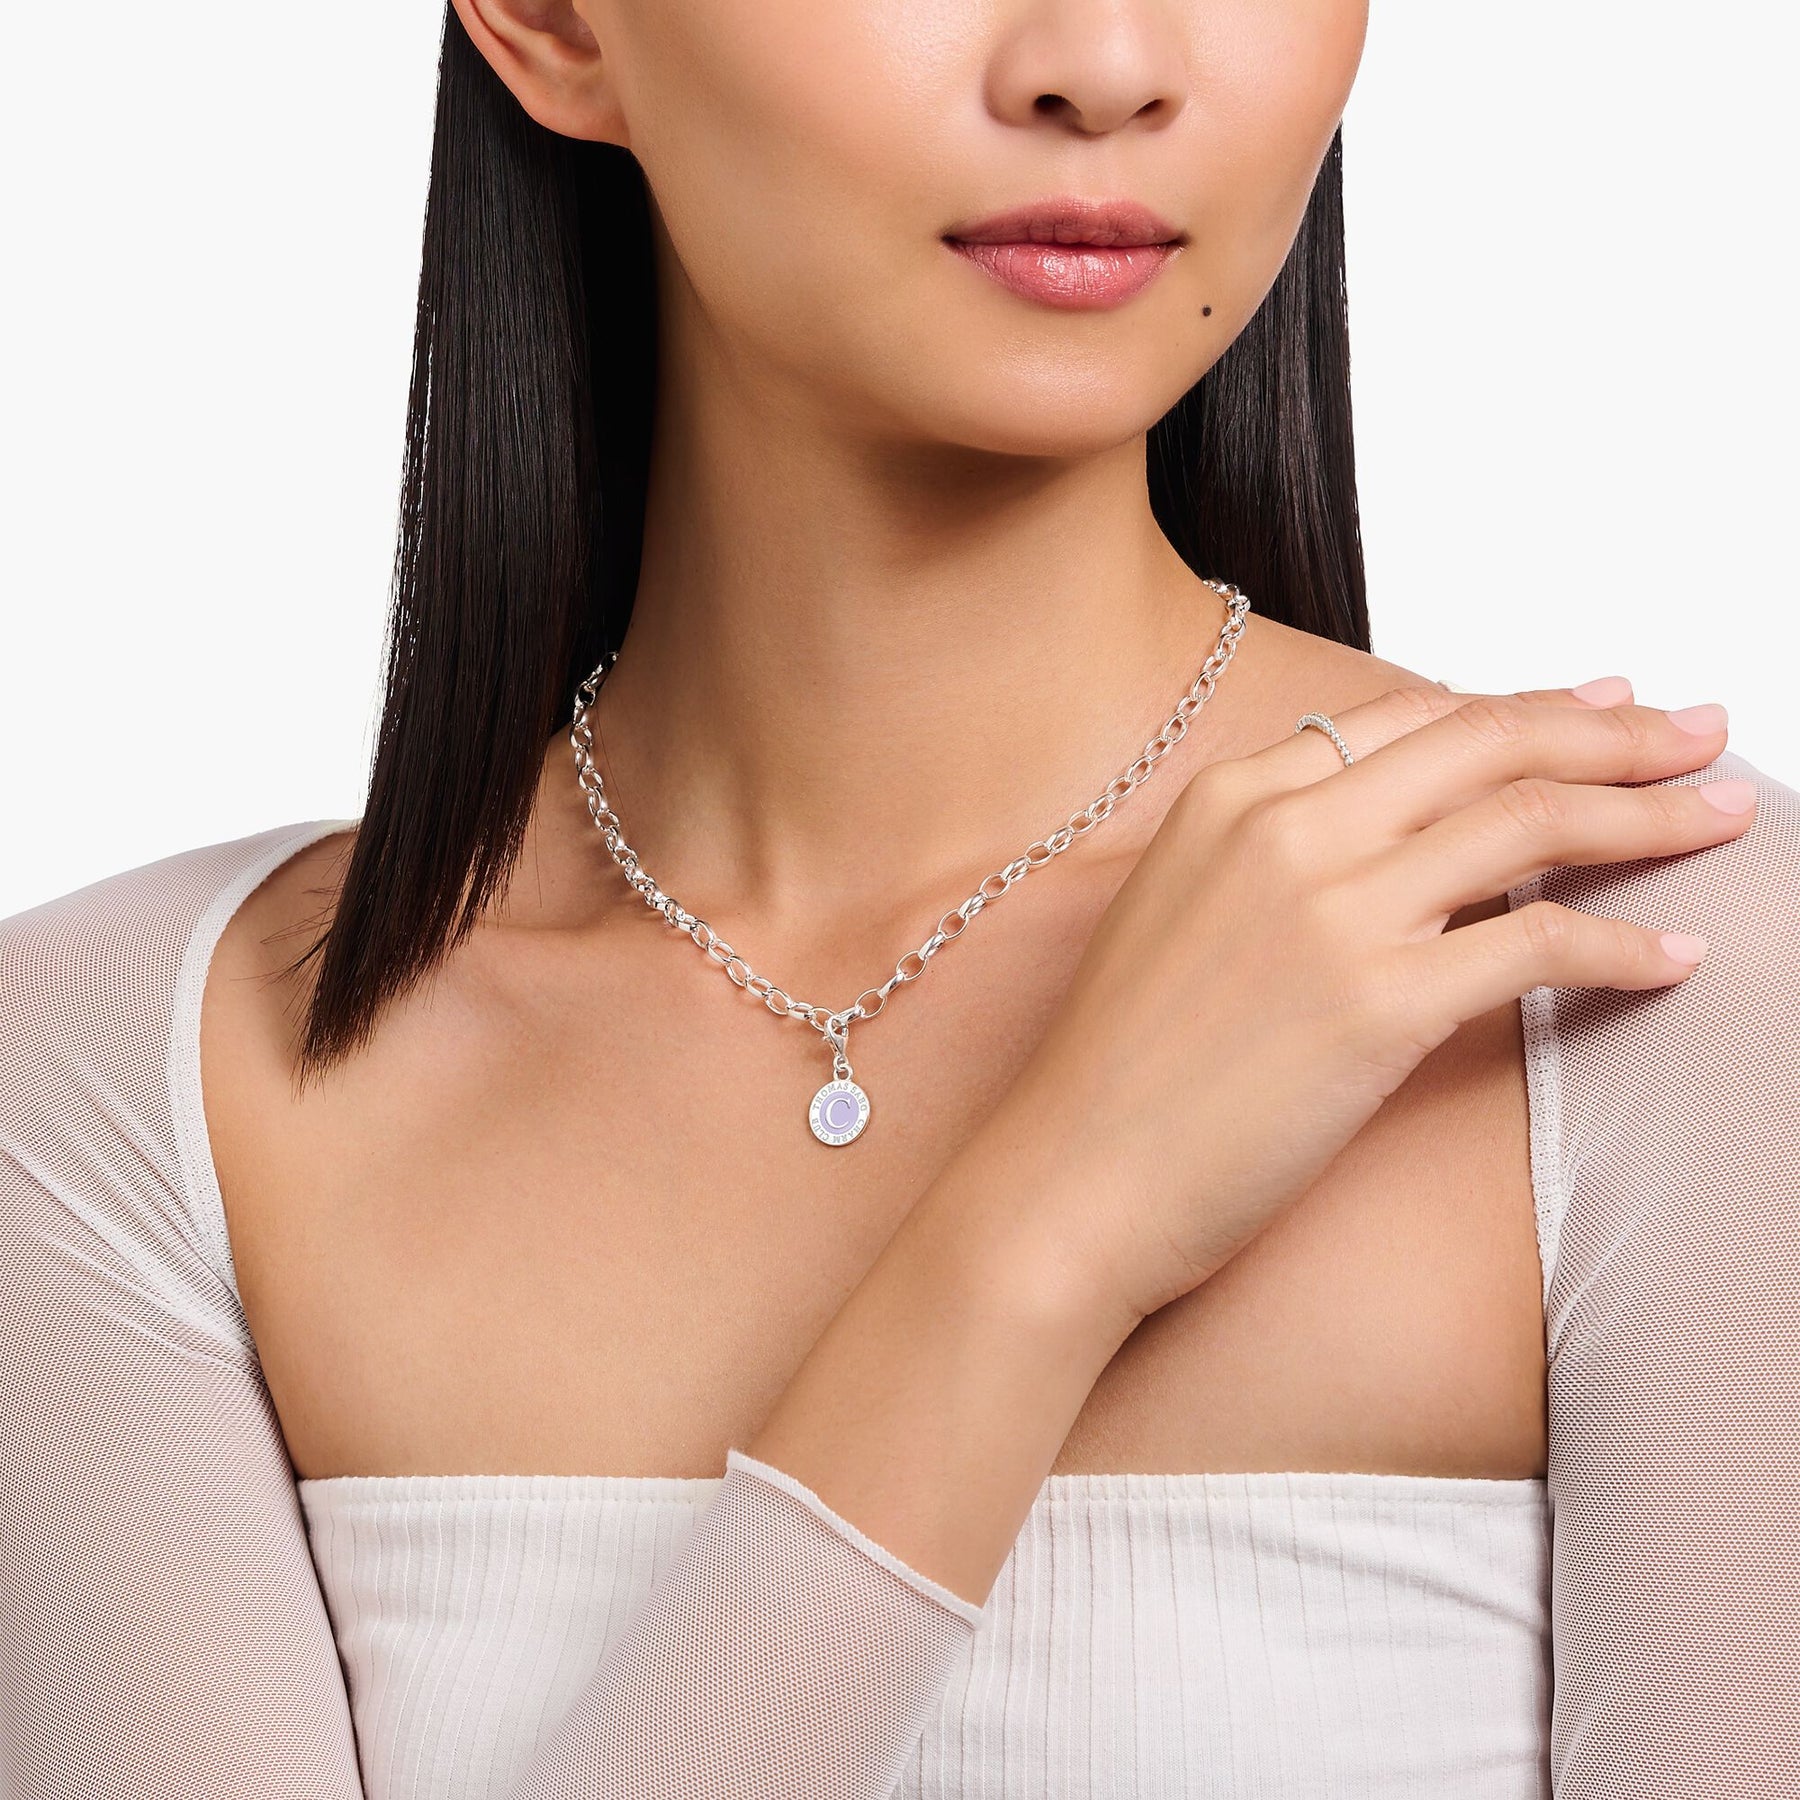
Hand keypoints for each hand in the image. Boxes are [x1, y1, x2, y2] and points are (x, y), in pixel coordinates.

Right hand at [1004, 680, 1753, 1326]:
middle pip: (1487, 742)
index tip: (1599, 703)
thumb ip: (1273, 862)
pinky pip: (1536, 942)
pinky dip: (1622, 943)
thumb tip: (1395, 850)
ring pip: (1529, 821)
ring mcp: (1330, 909)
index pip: (1411, 720)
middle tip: (1702, 729)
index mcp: (1229, 797)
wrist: (1065, 1180)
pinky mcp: (1375, 1002)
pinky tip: (1672, 955)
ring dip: (1647, 811)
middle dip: (1615, 728)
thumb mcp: (1178, 920)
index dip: (1522, 705)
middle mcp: (1283, 828)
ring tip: (1723, 812)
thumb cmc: (1116, 1074)